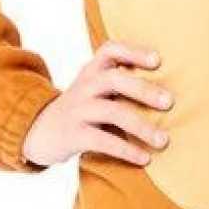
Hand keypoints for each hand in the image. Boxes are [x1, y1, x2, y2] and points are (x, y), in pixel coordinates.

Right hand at [21, 39, 174, 168]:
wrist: (39, 132)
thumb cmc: (81, 109)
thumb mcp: (94, 89)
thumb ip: (120, 83)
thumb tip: (169, 92)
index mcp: (92, 71)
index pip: (110, 50)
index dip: (133, 51)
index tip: (157, 60)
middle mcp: (85, 86)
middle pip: (114, 79)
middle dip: (143, 89)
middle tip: (169, 102)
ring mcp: (78, 110)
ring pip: (112, 112)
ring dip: (141, 126)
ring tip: (163, 140)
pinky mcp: (74, 135)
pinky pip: (103, 141)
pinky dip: (127, 150)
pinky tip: (145, 158)